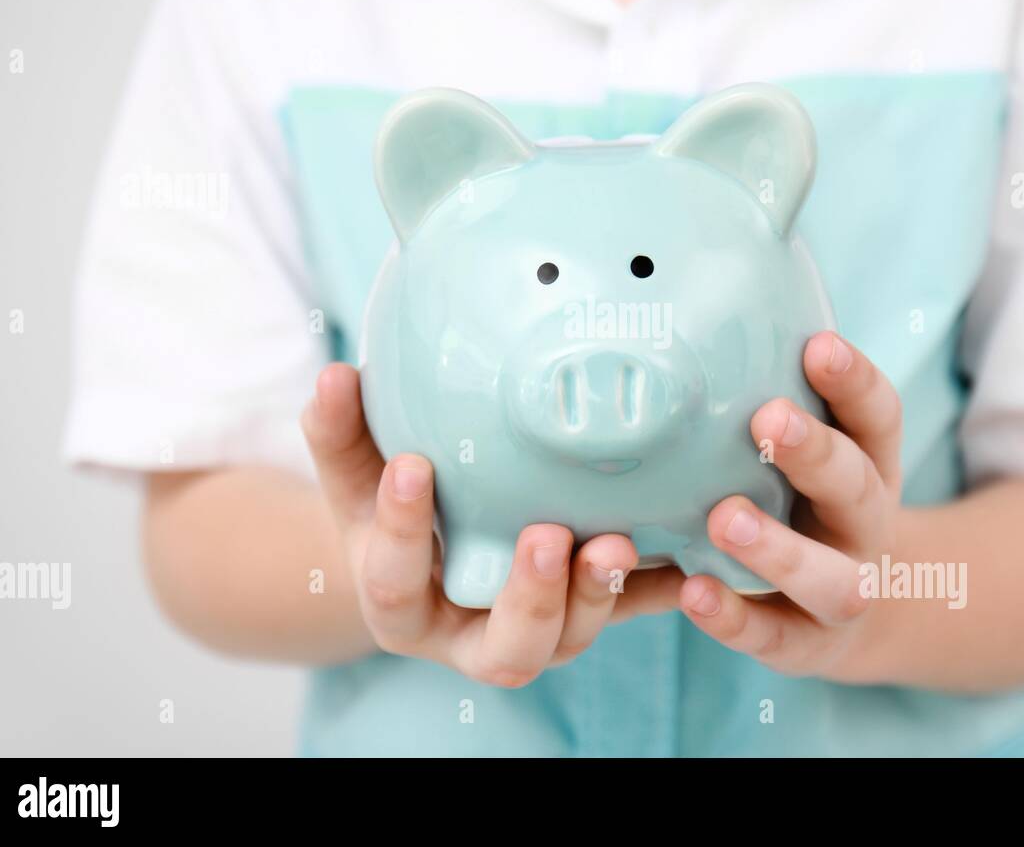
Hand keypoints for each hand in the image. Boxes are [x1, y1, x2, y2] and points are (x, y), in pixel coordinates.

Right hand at [301, 363, 667, 686]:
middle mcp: (470, 635)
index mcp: (402, 605)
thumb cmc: (387, 509)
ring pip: (570, 638)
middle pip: (504, 648)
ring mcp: (535, 632)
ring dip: (600, 593)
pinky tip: (690, 554)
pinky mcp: (583, 613)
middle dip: (530, 597)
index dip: (401, 531)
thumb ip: (341, 434)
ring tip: (620, 543)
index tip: (413, 465)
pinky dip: (660, 586)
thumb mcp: (356, 476)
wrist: (424, 557)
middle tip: (548, 537)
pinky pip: (629, 609)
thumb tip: (333, 375)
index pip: (393, 583)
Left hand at [678, 331, 902, 678]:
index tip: (818, 345)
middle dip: (816, 453)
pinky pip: (774, 637)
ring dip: (779, 547)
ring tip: (724, 518)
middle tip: (768, 420)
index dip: (854, 380)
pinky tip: (692, 591)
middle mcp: (865, 524)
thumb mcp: (815, 453)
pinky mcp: (807, 643)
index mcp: (869, 465)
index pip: (877, 416)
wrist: (861, 612)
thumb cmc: (810, 505)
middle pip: (857, 486)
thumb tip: (711, 314)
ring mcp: (843, 588)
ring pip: (829, 576)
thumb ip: (777, 399)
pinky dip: (735, 619)